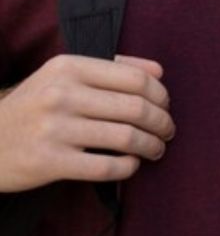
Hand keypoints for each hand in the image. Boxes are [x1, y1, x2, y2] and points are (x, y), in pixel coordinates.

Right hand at [0, 55, 175, 192]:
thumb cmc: (36, 105)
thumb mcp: (64, 75)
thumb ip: (113, 67)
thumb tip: (159, 71)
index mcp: (69, 67)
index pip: (135, 79)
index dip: (160, 95)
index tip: (165, 106)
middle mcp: (61, 95)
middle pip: (136, 108)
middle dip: (162, 122)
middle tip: (168, 131)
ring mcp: (54, 129)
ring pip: (126, 138)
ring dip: (151, 145)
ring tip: (156, 148)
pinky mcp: (49, 162)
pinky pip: (107, 167)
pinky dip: (129, 167)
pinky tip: (132, 164)